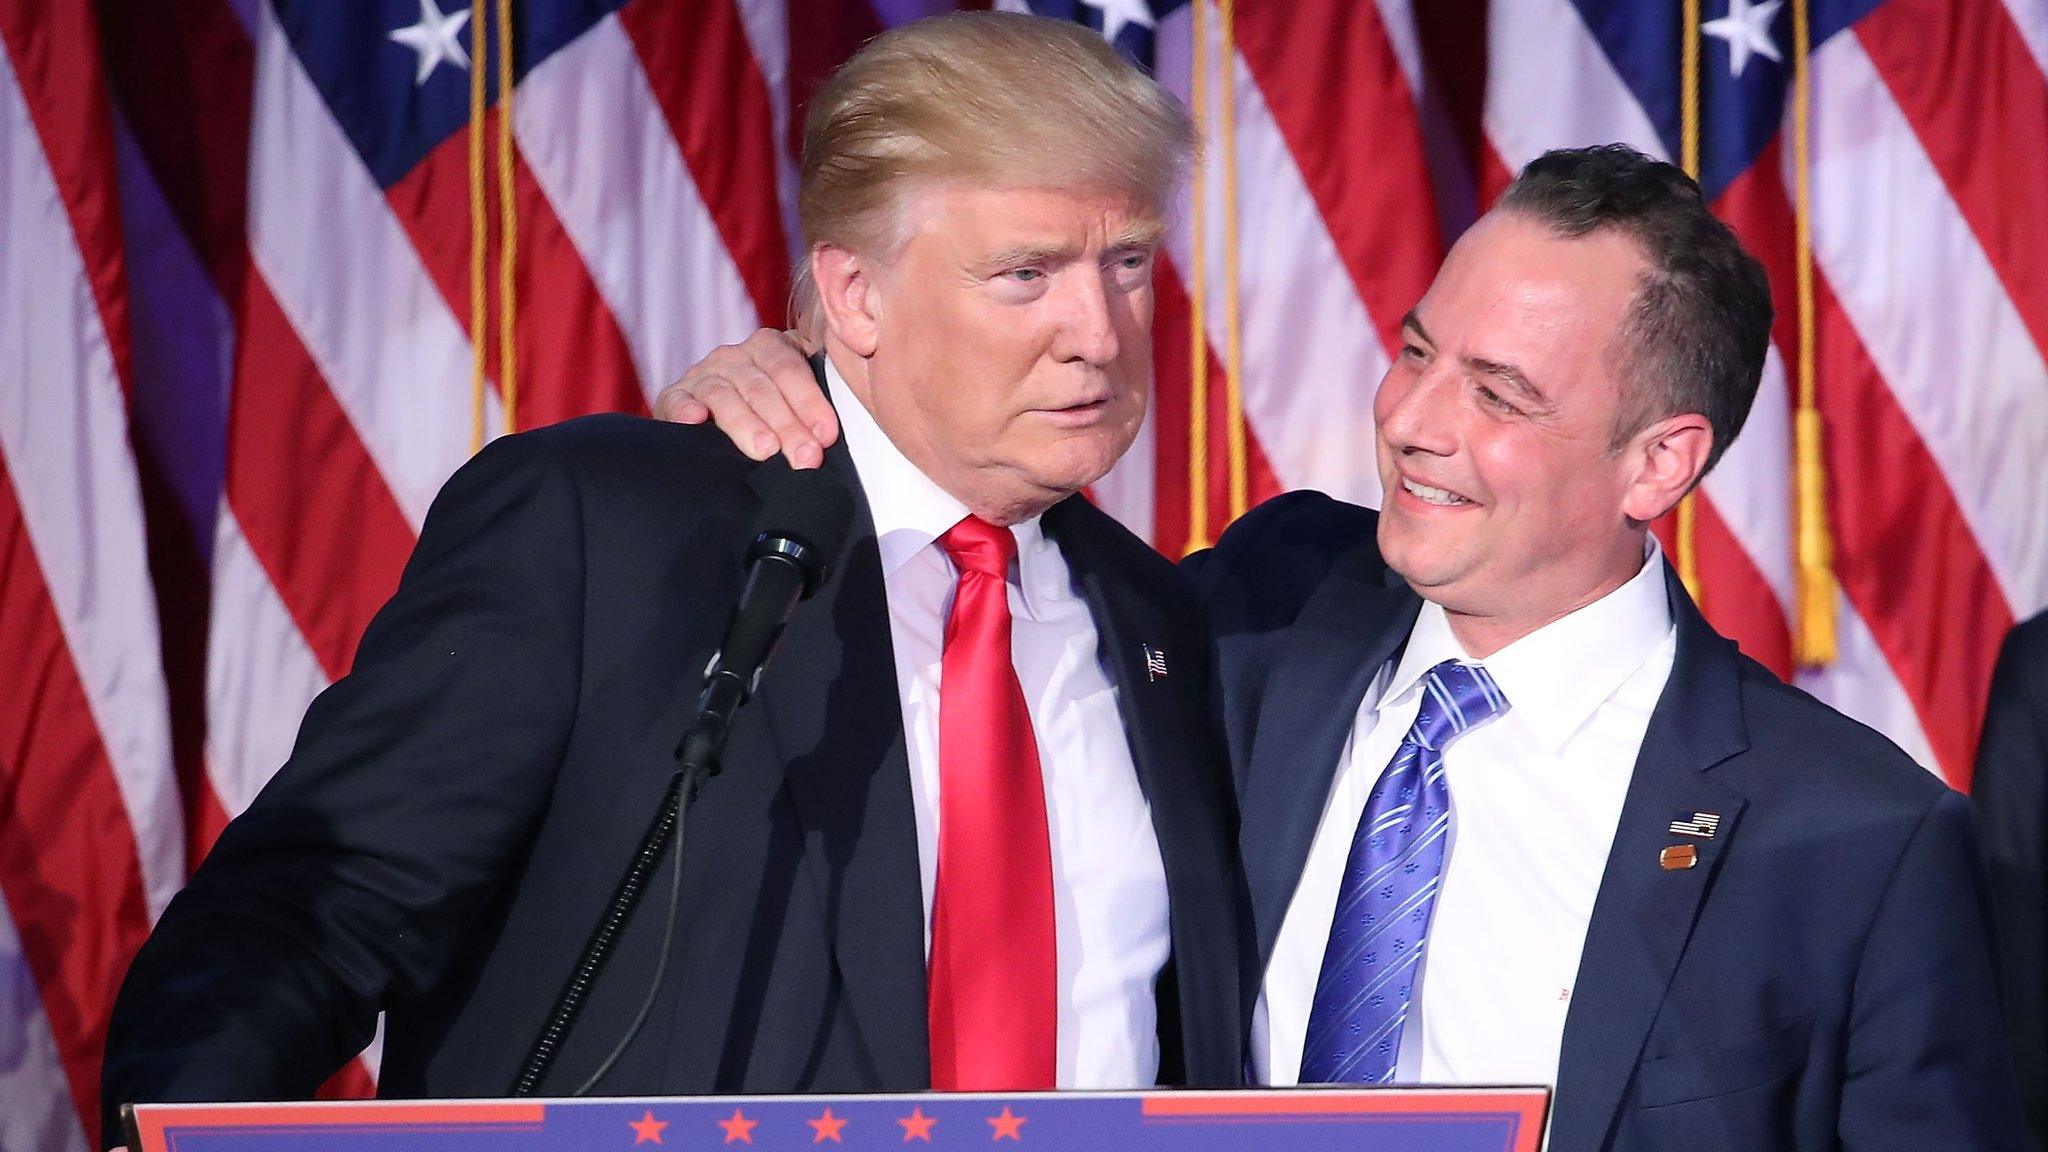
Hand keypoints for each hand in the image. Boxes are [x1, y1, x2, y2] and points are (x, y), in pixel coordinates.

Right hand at [655, 329, 838, 468]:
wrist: (711, 418)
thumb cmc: (768, 413)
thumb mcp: (792, 401)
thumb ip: (812, 406)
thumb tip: (833, 435)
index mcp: (768, 347)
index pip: (790, 369)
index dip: (810, 402)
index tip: (826, 435)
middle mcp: (734, 356)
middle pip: (761, 387)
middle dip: (787, 425)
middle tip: (804, 457)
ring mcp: (703, 375)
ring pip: (724, 395)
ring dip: (745, 424)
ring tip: (765, 450)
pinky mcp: (674, 397)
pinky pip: (677, 399)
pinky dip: (684, 408)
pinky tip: (695, 421)